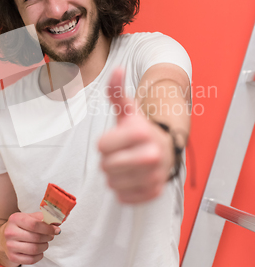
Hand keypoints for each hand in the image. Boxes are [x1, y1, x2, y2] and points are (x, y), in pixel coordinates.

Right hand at [0, 211, 60, 265]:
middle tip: (51, 236)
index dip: (48, 228)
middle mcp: (10, 232)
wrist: (2, 238)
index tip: (56, 230)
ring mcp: (10, 246)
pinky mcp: (12, 257)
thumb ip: (43, 218)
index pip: (35, 224)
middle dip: (48, 237)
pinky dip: (39, 256)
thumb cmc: (19, 226)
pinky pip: (31, 259)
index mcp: (15, 219)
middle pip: (36, 237)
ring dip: (44, 246)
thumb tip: (57, 222)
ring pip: (34, 249)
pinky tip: (39, 251)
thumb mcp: (29, 217)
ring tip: (45, 243)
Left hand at [98, 69, 173, 203]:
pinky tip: (132, 178)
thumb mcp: (128, 111)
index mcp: (142, 132)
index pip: (101, 147)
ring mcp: (154, 176)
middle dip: (108, 161)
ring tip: (126, 165)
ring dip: (114, 176)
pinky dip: (123, 190)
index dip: (104, 144)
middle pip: (106, 166)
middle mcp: (152, 155)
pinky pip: (123, 197)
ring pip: (112, 183)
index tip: (115, 140)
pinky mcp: (154, 192)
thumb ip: (118, 92)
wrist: (164, 149)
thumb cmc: (140, 131)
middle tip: (120, 154)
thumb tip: (117, 69)